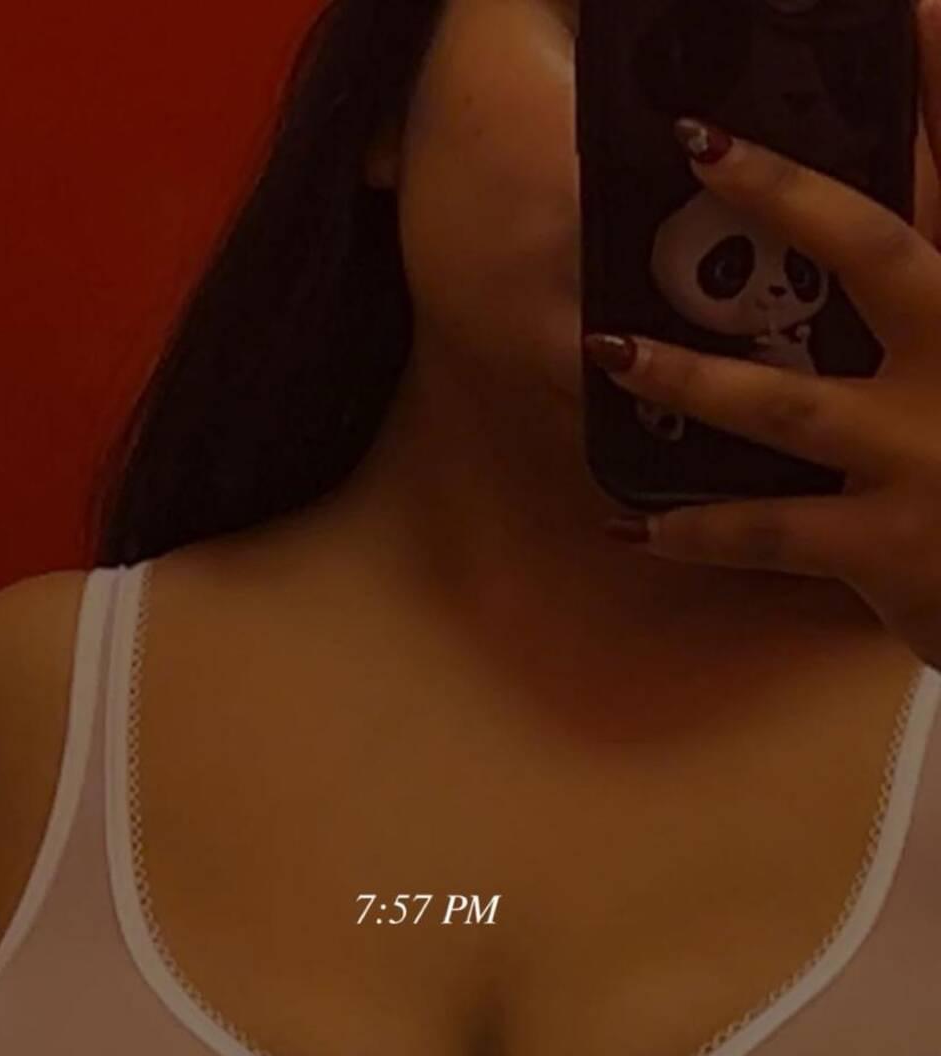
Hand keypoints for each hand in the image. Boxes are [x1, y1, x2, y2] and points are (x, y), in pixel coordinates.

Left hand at [584, 0, 940, 673]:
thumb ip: (929, 288)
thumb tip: (902, 251)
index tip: (902, 9)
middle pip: (875, 253)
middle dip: (787, 192)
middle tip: (700, 146)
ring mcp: (924, 454)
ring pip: (788, 402)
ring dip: (689, 374)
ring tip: (606, 348)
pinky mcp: (889, 544)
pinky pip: (766, 534)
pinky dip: (692, 532)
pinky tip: (628, 528)